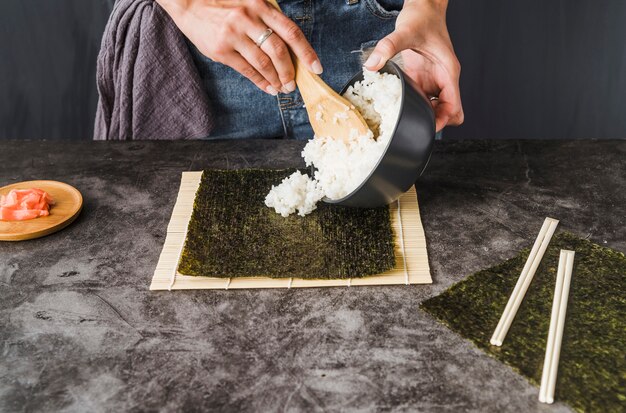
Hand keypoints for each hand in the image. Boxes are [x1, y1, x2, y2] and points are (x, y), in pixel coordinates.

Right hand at [156, 0, 322, 94]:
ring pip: (263, 63)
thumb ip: (266, 19)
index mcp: (260, 5)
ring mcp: (233, 34)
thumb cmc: (221, 3)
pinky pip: (247, 70)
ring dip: (276, 79)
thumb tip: (288, 46)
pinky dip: (260, 82)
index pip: (291, 31)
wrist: (186, 0)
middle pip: (279, 51)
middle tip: (293, 83)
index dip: (306, 52)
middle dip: (290, 71)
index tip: (316, 67)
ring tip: (282, 88)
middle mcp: (248, 18)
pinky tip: (268, 87)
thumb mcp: (248, 2)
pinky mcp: (221, 50)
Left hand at [364, 0, 462, 131]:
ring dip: (423, 115)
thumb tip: (372, 65)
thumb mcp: (404, 31)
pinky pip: (422, 99)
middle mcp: (443, 79)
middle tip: (412, 122)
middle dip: (433, 122)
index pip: (454, 107)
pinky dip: (414, 105)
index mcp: (448, 72)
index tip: (426, 126)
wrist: (423, 7)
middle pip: (448, 113)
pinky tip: (398, 103)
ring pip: (436, 109)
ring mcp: (433, 80)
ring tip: (403, 115)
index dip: (443, 120)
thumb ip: (388, 47)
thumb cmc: (422, 18)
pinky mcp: (423, 78)